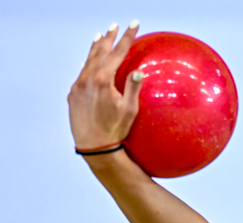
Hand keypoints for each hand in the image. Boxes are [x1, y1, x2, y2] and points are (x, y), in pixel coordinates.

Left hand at [67, 21, 142, 150]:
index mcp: (103, 80)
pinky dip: (87, 62)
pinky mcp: (73, 94)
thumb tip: (139, 71)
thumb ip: (132, 88)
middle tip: (115, 25)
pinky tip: (89, 61)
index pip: (117, 52)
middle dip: (109, 37)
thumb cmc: (115, 129)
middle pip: (100, 51)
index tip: (134, 25)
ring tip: (100, 35)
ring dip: (96, 47)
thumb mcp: (129, 109)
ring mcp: (78, 86)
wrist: (93, 146)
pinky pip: (81, 72)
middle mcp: (87, 79)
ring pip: (87, 60)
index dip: (127, 37)